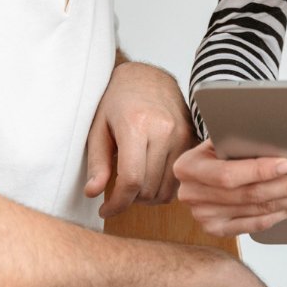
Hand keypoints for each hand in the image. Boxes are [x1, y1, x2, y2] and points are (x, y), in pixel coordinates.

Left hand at [84, 60, 197, 216]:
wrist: (147, 77)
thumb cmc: (117, 99)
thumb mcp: (97, 128)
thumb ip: (97, 162)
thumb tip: (93, 192)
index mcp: (137, 125)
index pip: (132, 180)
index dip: (117, 203)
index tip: (105, 209)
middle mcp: (165, 130)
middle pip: (149, 188)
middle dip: (130, 200)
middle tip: (115, 195)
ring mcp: (183, 135)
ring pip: (167, 189)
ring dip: (147, 197)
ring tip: (132, 186)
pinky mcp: (193, 139)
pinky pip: (180, 178)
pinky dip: (163, 186)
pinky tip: (149, 177)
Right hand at [174, 140, 286, 236]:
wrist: (199, 171)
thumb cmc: (216, 149)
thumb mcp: (219, 137)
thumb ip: (240, 140)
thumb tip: (280, 139)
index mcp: (189, 168)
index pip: (228, 174)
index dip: (260, 170)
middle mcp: (194, 196)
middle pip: (250, 195)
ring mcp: (206, 217)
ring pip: (259, 211)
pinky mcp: (219, 229)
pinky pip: (257, 225)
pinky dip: (285, 213)